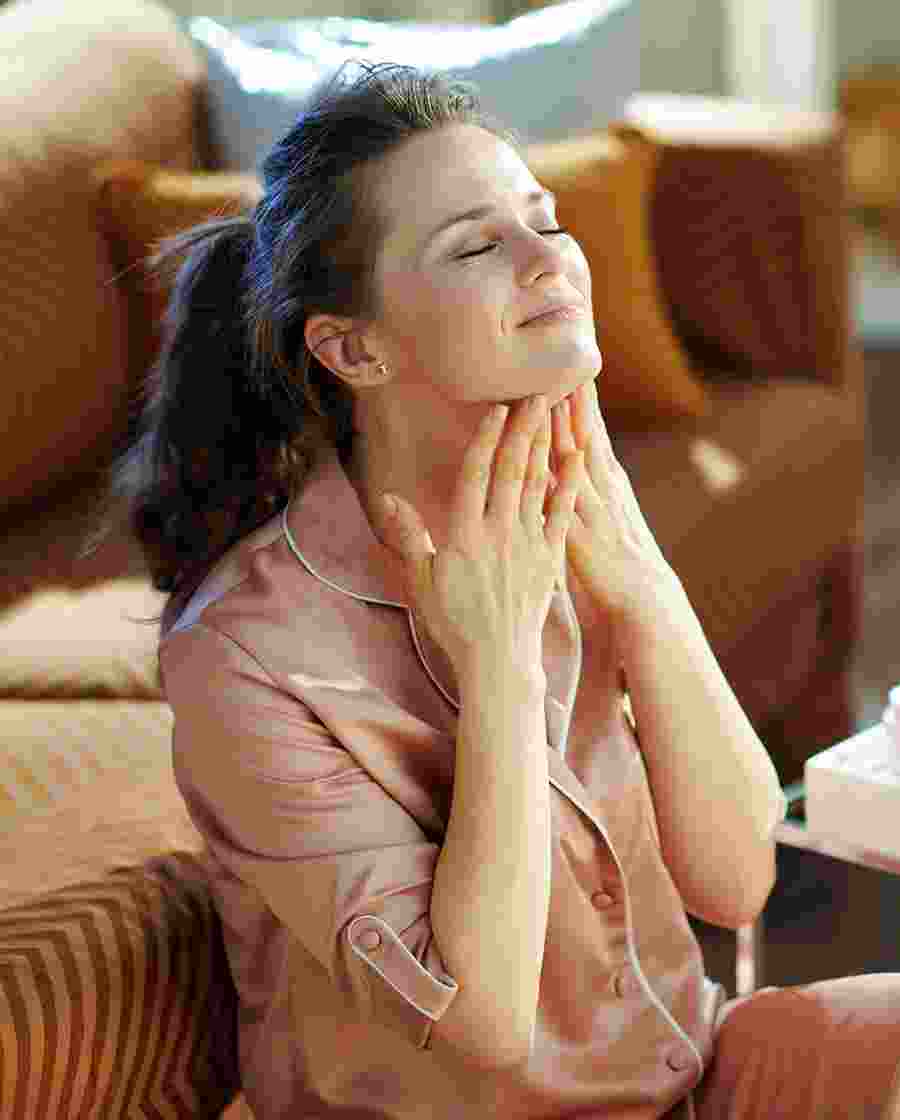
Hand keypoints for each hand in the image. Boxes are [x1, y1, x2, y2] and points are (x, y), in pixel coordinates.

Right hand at [378, 395, 583, 678]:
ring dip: (544, 446)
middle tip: (535, 394)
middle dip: (523, 429)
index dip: (486, 439)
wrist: (498, 659)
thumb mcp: (421, 580)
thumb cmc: (454, 622)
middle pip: (511, 470)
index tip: (497, 409)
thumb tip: (389, 498)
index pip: (476, 475)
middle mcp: (498, 532)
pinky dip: (569, 484)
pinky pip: (561, 514)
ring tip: (552, 413)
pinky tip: (576, 458)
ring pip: (536, 484)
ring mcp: (527, 543)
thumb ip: (409, 535)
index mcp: (464, 535)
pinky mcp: (550, 558)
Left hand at [545, 379, 677, 627]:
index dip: (582, 401)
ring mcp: (596, 510)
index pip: (593, 432)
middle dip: (576, 397)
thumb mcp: (605, 520)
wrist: (645, 605)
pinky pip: (568, 498)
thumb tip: (572, 465)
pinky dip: (561, 472)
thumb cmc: (620, 568)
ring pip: (577, 457)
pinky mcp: (584, 535)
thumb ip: (585, 493)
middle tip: (565, 360)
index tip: (573, 366)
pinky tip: (554, 450)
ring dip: (566, 424)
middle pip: (586, 433)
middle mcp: (605, 488)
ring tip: (556, 387)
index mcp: (609, 483)